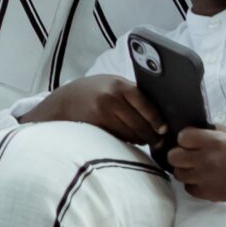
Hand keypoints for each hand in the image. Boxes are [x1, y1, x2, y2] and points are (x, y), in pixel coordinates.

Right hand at [25, 74, 166, 151]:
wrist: (62, 102)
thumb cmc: (93, 93)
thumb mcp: (112, 85)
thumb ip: (133, 94)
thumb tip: (162, 115)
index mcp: (119, 85)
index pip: (148, 106)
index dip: (158, 122)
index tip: (163, 130)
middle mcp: (110, 99)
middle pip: (141, 124)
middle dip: (150, 135)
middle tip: (156, 140)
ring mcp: (100, 115)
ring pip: (131, 135)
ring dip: (139, 139)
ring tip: (140, 138)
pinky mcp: (93, 129)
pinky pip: (118, 139)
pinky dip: (125, 141)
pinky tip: (125, 138)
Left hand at [165, 125, 225, 201]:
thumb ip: (207, 131)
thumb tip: (187, 131)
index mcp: (212, 141)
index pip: (182, 137)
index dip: (185, 139)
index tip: (192, 142)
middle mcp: (206, 159)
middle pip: (173, 157)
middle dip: (179, 155)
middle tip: (189, 156)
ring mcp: (206, 178)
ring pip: (178, 174)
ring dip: (186, 170)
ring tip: (198, 169)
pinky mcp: (208, 194)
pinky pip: (188, 188)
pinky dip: (194, 184)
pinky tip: (204, 179)